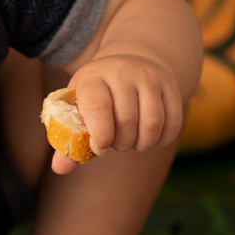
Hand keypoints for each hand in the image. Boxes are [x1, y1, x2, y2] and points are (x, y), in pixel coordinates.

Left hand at [50, 52, 183, 173]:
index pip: (98, 106)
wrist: (128, 65)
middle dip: (121, 143)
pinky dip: (162, 140)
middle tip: (116, 144)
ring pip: (152, 122)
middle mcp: (123, 72)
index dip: (99, 134)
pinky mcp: (170, 86)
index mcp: (93, 77)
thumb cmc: (97, 95)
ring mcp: (150, 77)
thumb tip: (60, 169)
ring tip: (133, 141)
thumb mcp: (78, 108)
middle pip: (127, 120)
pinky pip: (173, 122)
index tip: (99, 148)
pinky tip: (151, 138)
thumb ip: (68, 138)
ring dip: (142, 143)